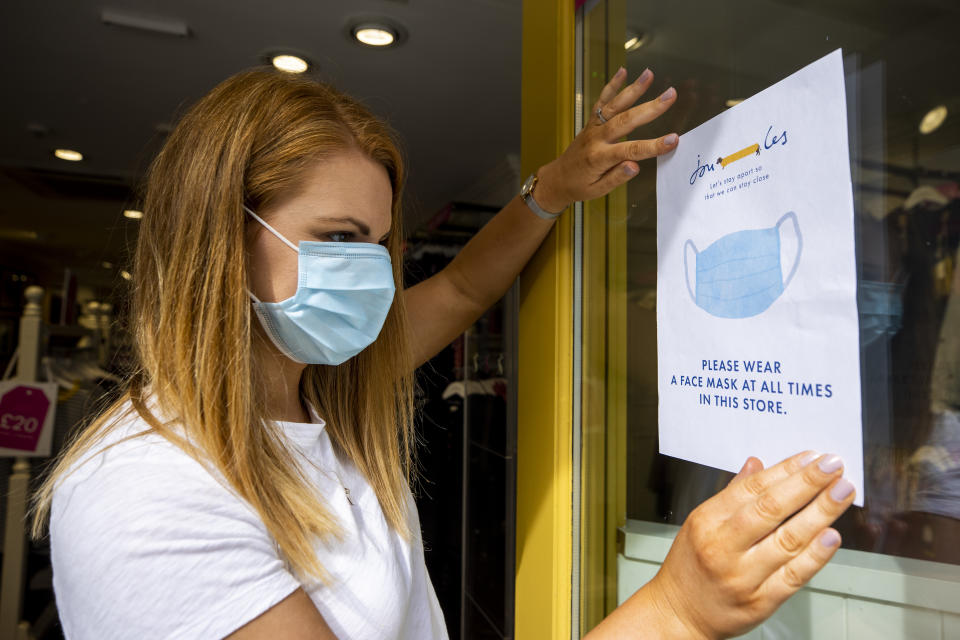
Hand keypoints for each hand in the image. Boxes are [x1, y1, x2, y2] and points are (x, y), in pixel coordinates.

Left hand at [534, 66, 678, 212]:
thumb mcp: (598, 191)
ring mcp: (593, 127)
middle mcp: (596, 139)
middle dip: (650, 108)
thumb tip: (634, 166)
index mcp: (599, 158)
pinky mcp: (591, 121)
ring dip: (633, 89)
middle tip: (670, 96)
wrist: (558, 178)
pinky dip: (612, 85)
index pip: (630, 150)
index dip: (653, 146)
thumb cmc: (580, 186)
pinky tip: (622, 71)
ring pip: (614, 105)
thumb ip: (616, 177)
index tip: (673, 140)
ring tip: (649, 74)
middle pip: (626, 120)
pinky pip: (601, 101)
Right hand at [645, 452, 855, 638]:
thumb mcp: (700, 522)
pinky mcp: (760, 602)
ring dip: (820, 513)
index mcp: (707, 520)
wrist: (678, 613)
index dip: (786, 470)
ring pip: (787, 540)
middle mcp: (723, 546)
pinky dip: (815, 555)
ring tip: (842, 492)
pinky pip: (793, 576)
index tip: (811, 457)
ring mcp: (742, 576)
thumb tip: (757, 465)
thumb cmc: (690, 567)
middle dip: (807, 483)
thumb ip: (732, 494)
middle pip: (771, 509)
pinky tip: (832, 536)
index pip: (752, 488)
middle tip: (833, 466)